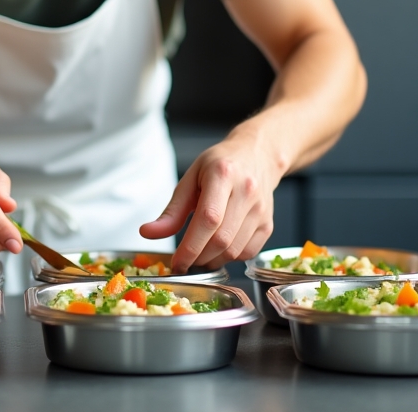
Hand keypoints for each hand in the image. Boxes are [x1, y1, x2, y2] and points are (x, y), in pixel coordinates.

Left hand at [139, 133, 278, 271]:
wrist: (257, 155)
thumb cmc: (220, 165)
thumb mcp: (191, 178)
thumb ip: (172, 210)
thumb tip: (148, 233)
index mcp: (223, 174)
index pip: (208, 219)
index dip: (190, 246)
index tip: (176, 262)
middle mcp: (247, 191)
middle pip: (222, 239)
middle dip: (198, 257)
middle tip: (184, 260)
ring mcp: (261, 209)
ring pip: (235, 250)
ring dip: (212, 260)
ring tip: (199, 253)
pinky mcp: (268, 224)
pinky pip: (248, 252)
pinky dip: (230, 257)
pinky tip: (219, 247)